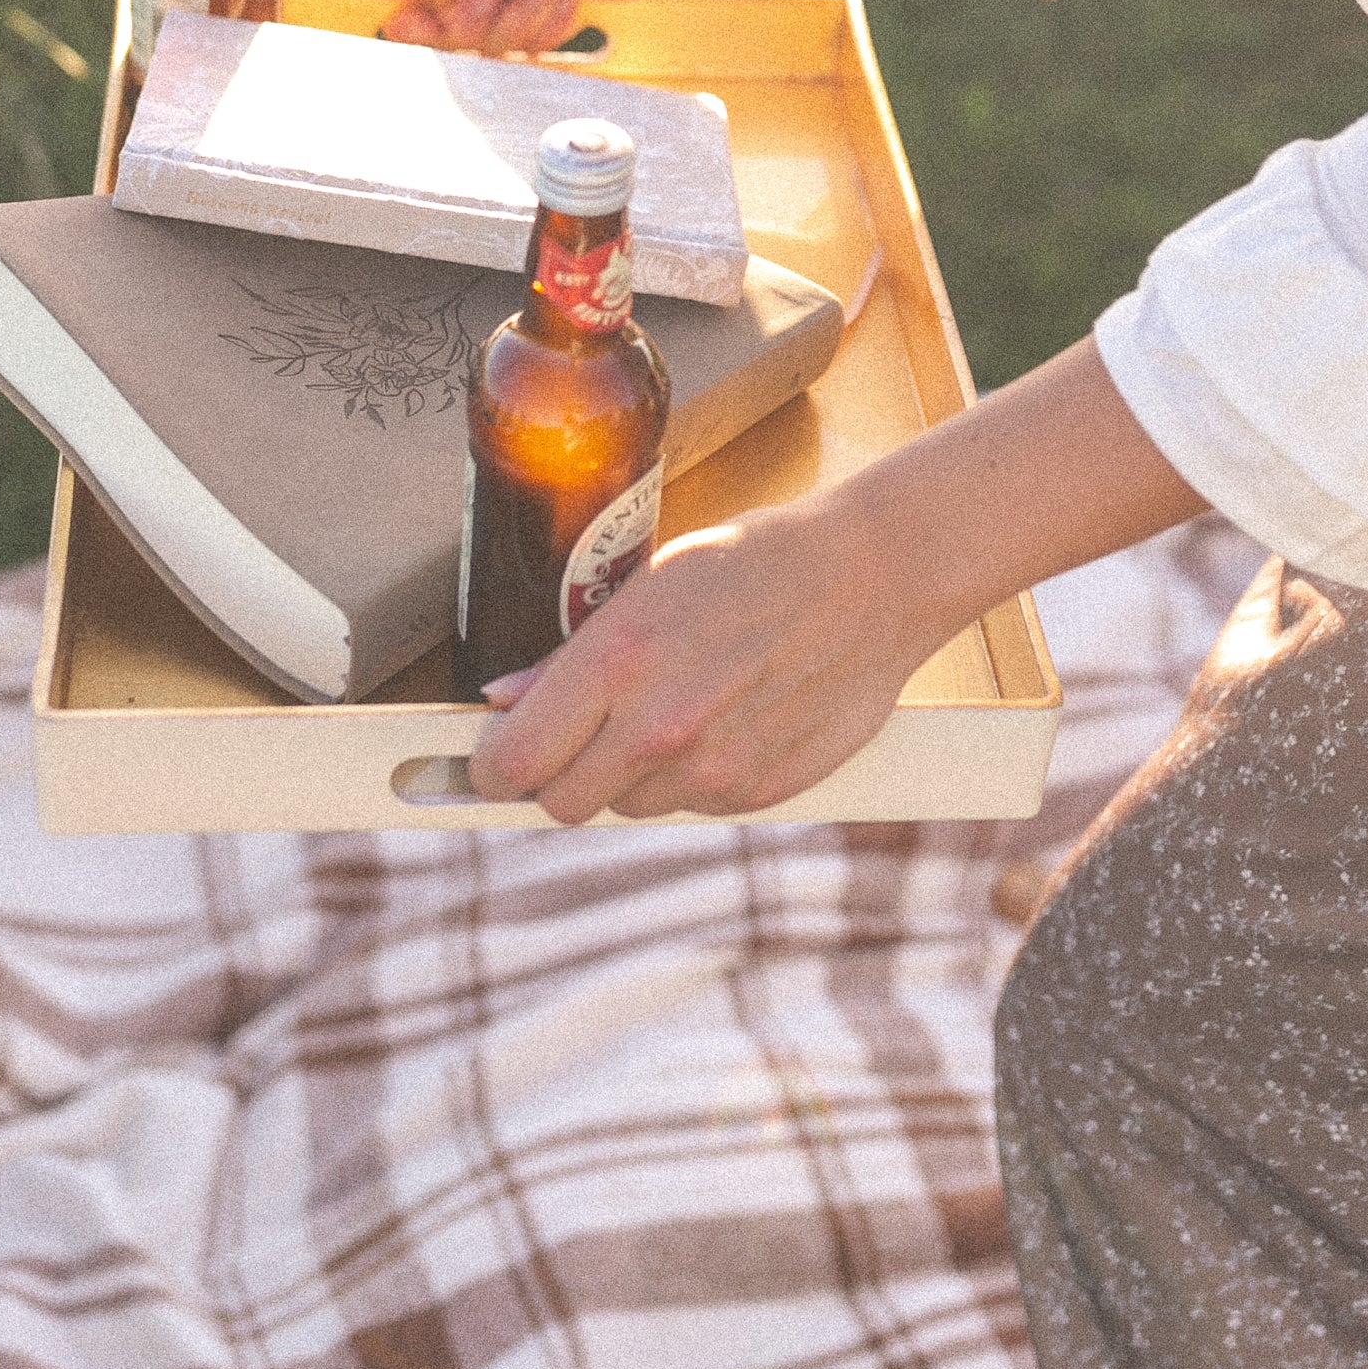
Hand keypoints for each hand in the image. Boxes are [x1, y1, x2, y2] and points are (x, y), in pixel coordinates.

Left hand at [467, 497, 937, 823]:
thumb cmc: (760, 562)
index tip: (495, 758)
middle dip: (560, 772)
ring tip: (677, 704)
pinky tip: (725, 717)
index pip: (515, 762)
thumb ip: (571, 657)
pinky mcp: (759, 792)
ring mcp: (713, 769)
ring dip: (633, 773)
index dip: (492, 765)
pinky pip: (692, 805)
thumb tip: (505, 701)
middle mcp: (660, 726)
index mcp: (620, 660)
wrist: (875, 578)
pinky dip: (693, 776)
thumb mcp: (653, 581)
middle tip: (581, 732)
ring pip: (629, 806)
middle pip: (562, 802)